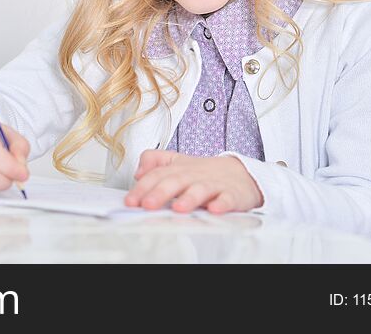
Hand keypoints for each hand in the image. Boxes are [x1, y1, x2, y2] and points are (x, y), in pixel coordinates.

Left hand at [125, 150, 263, 213]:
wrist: (240, 174)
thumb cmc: (203, 172)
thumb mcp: (176, 163)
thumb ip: (154, 161)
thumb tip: (139, 172)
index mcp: (178, 170)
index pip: (157, 176)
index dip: (142, 187)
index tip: (131, 201)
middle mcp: (193, 176)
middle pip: (175, 181)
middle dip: (160, 193)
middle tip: (147, 204)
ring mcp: (213, 185)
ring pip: (200, 190)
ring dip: (189, 198)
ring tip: (178, 208)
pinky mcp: (231, 195)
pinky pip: (227, 199)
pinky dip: (221, 204)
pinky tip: (214, 209)